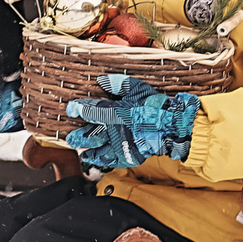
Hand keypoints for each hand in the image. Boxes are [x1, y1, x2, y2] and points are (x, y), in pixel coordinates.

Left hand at [64, 74, 198, 171]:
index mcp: (115, 112)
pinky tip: (95, 160)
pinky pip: (111, 160)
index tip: (70, 108)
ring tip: (80, 150)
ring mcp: (121, 145)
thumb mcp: (137, 88)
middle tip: (70, 137)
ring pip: (98, 150)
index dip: (78, 109)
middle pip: (90, 135)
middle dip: (78, 136)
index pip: (91, 111)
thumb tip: (103, 80)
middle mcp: (114, 131)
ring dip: (87, 150)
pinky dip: (101, 160)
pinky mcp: (128, 156)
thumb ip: (118, 84)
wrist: (172, 126)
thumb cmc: (155, 106)